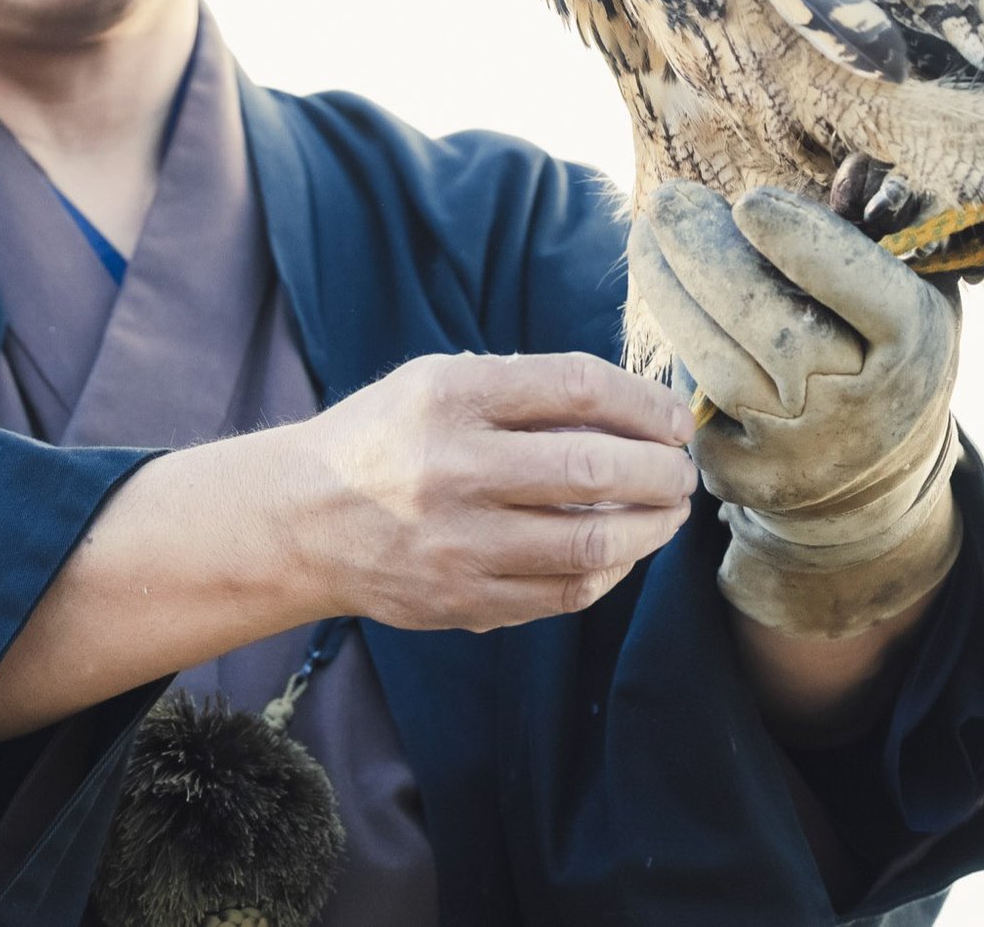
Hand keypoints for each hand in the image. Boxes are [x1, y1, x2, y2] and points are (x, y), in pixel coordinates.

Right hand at [289, 351, 697, 631]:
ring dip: (650, 528)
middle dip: (661, 472)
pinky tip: (622, 551)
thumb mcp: (437, 383)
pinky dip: (608, 571)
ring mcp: (457, 543)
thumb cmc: (386, 438)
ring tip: (667, 513)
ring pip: (590, 542)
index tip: (675, 419)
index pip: (577, 388)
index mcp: (451, 398)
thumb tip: (634, 410)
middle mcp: (453, 469)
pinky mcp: (462, 600)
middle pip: (594, 470)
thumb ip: (524, 390)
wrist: (301, 520)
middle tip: (682, 472)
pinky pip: (564, 592)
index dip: (645, 403)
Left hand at [629, 182, 963, 637]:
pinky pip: (693, 405)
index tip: (749, 201)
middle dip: (709, 257)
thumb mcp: (918, 280)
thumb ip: (891, 217)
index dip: (805, 246)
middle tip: (668, 201)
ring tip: (645, 238)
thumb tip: (852, 174)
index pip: (864, 292)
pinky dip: (674, 349)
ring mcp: (799, 454)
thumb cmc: (885, 345)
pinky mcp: (743, 480)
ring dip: (670, 295)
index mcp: (913, 347)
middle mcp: (860, 411)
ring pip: (719, 368)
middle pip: (776, 329)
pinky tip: (666, 301)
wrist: (870, 473)